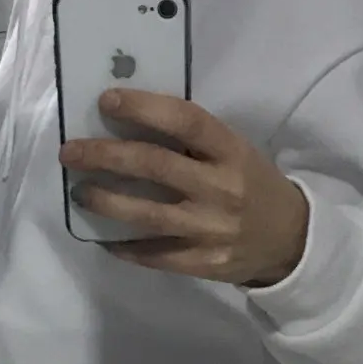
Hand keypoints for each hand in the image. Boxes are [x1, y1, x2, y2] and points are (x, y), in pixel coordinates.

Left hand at [59, 89, 309, 287]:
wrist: (291, 240)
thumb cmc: (252, 185)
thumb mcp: (235, 152)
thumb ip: (193, 141)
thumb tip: (130, 121)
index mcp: (231, 151)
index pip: (185, 121)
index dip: (144, 108)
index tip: (107, 100)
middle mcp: (221, 189)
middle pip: (155, 166)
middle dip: (106, 156)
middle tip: (71, 151)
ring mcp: (211, 230)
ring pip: (147, 215)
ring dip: (106, 201)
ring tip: (79, 191)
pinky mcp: (203, 263)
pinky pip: (154, 256)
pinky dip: (125, 246)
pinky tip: (104, 238)